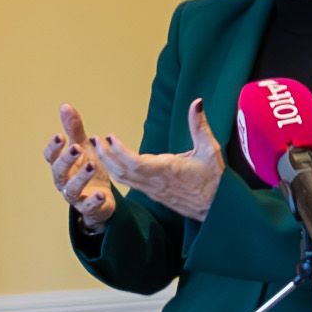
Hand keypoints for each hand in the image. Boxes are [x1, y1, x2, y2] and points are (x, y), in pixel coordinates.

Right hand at [46, 106, 120, 228]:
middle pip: (59, 172)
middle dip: (66, 160)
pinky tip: (102, 193)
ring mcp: (75, 196)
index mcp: (61, 166)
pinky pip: (88, 207)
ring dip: (80, 178)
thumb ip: (74, 130)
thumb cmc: (88, 171)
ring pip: (72, 189)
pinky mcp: (88, 208)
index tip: (60, 136)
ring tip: (92, 165)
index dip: (53, 148)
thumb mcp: (84, 148)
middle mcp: (64, 181)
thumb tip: (65, 106)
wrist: (102, 199)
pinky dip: (94, 201)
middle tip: (77, 149)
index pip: (50, 157)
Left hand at [96, 99, 225, 222]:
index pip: (135, 163)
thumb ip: (200, 125)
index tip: (109, 137)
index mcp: (167, 170)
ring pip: (123, 179)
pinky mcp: (153, 194)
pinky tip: (111, 162)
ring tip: (98, 147)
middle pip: (122, 172)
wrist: (216, 209)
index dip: (119, 151)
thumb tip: (197, 102)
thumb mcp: (210, 149)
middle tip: (94, 139)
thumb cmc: (214, 179)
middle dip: (105, 156)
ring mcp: (152, 190)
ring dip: (108, 164)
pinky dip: (116, 172)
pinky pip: (129, 183)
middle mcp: (155, 182)